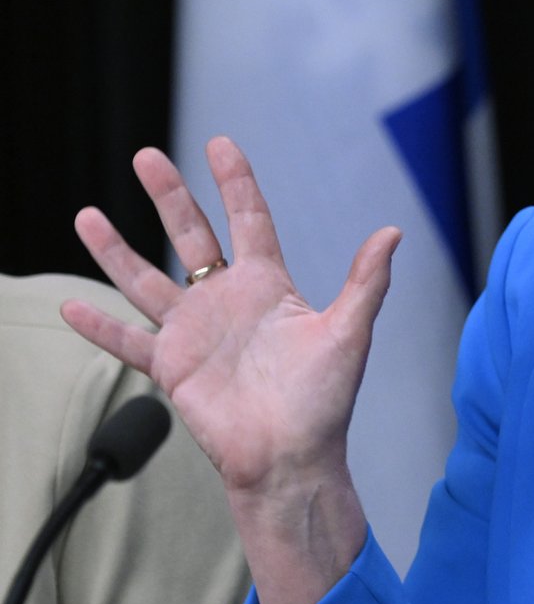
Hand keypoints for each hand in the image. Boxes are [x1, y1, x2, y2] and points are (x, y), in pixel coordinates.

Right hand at [60, 136, 400, 497]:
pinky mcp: (173, 368)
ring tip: (87, 214)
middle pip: (190, 235)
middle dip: (169, 195)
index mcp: (268, 286)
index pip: (249, 220)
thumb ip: (366, 281)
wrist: (291, 459)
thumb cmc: (325, 401)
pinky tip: (69, 307)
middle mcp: (227, 301)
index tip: (220, 144)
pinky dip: (99, 326)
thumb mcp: (349, 332)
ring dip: (116, 251)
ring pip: (146, 280)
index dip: (235, 182)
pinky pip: (129, 342)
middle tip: (146, 155)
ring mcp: (196, 333)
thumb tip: (393, 231)